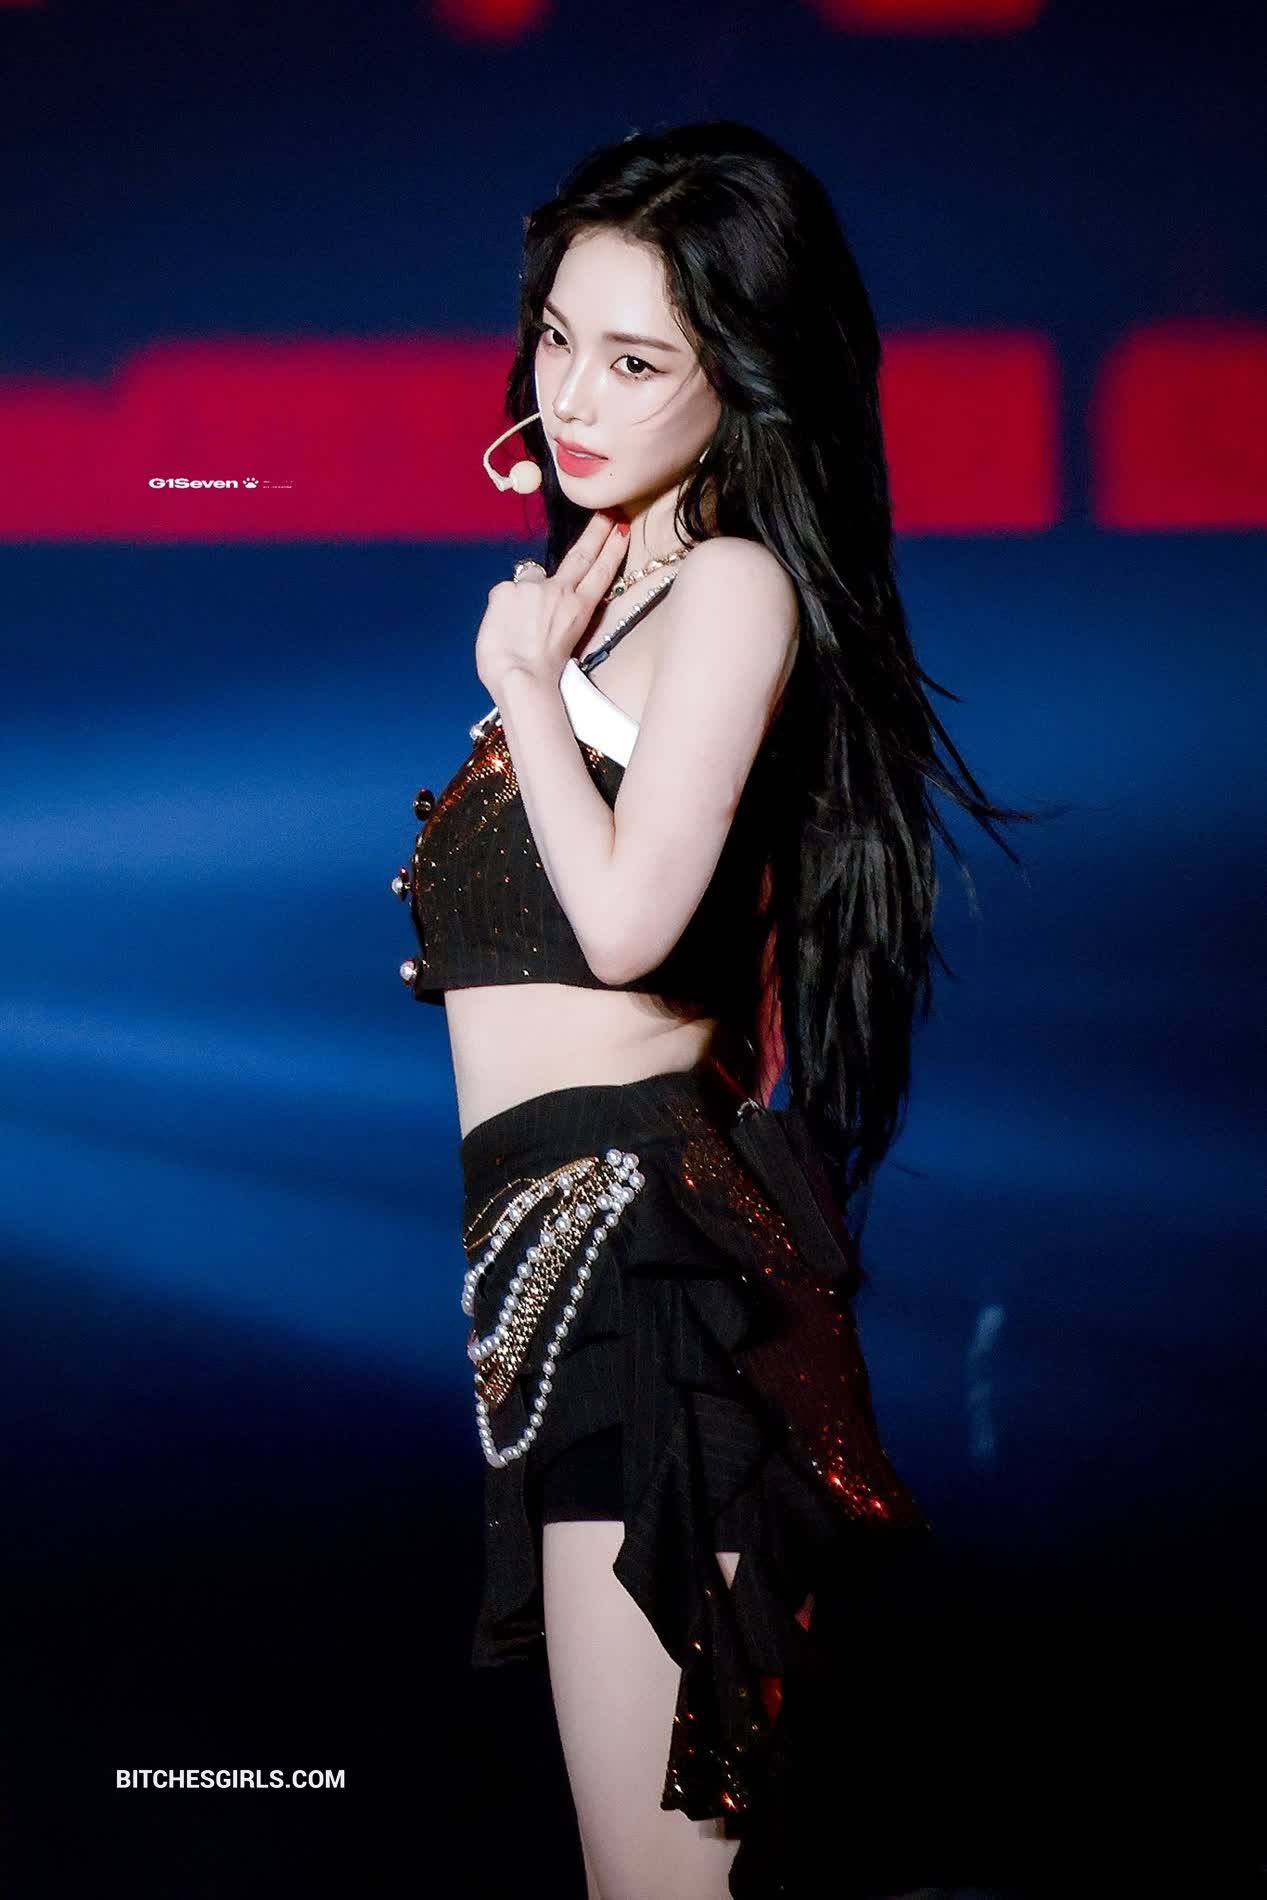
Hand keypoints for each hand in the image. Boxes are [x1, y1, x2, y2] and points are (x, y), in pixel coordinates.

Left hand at [475, 510, 629, 698]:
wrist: (520, 678)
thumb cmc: (541, 675)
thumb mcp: (563, 646)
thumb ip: (555, 617)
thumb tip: (540, 604)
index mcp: (579, 610)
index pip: (601, 573)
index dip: (612, 549)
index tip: (621, 529)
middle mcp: (560, 592)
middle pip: (581, 556)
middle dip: (596, 532)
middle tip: (607, 514)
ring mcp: (533, 588)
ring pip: (531, 580)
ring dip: (527, 597)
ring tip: (521, 626)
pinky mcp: (507, 589)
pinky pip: (505, 593)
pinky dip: (503, 608)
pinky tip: (503, 628)